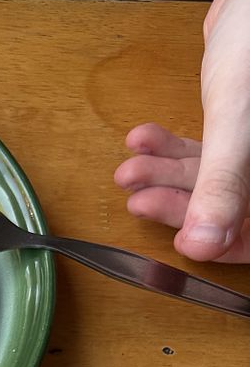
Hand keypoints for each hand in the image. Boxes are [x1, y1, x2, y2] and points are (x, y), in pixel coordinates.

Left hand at [114, 0, 249, 263]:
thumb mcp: (237, 120)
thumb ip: (221, 184)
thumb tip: (203, 246)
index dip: (216, 242)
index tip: (177, 240)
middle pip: (227, 211)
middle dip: (178, 202)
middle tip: (137, 197)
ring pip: (210, 182)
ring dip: (164, 175)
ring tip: (128, 168)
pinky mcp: (237, 130)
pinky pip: (204, 153)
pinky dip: (170, 149)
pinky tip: (140, 141)